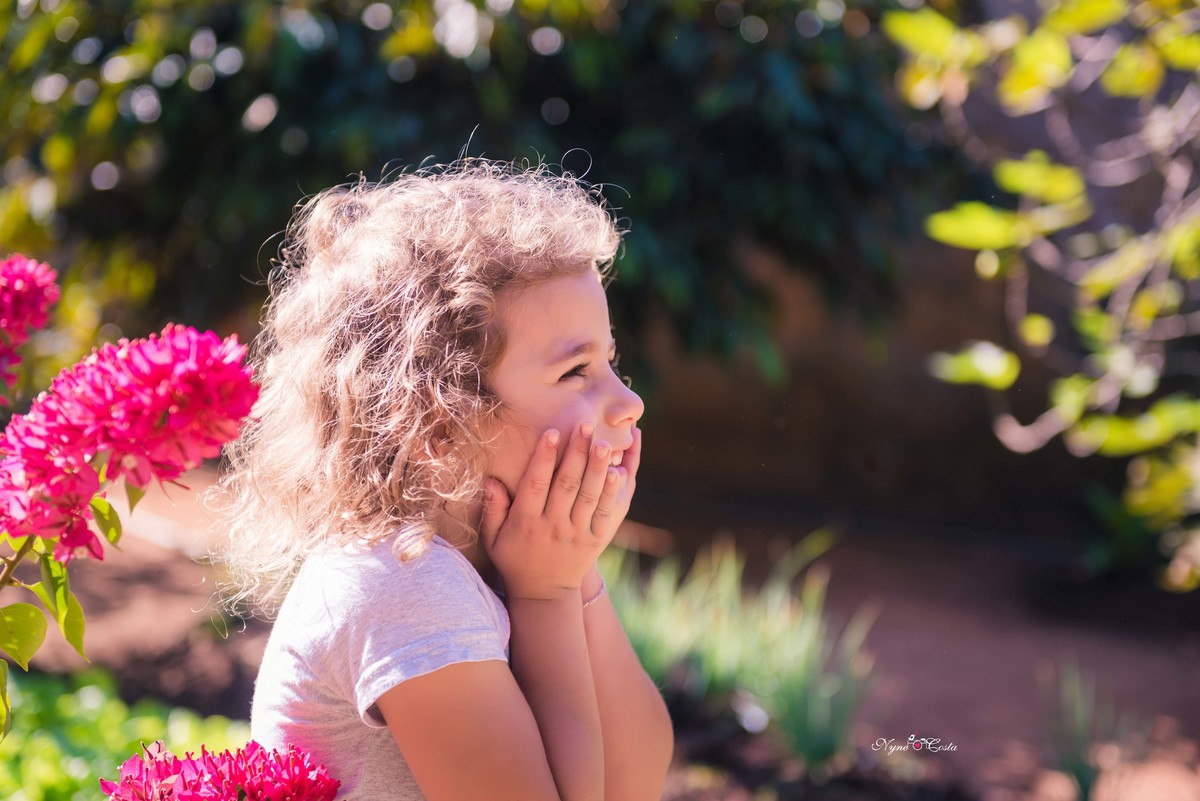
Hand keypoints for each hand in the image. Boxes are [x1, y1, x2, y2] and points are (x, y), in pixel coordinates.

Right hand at [479, 422, 640, 600]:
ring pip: (589, 496)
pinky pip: (605, 514)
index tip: (552, 432)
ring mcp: (576, 534)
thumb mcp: (494, 538)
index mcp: (526, 522)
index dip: (543, 457)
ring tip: (605, 443)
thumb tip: (490, 479)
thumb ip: (492, 508)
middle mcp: (552, 526)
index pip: (536, 484)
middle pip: (566, 484)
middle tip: (585, 425)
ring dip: (597, 468)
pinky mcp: (594, 541)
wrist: (544, 595)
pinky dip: (613, 494)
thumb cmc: (515, 560)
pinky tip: (620, 472)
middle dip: (576, 453)